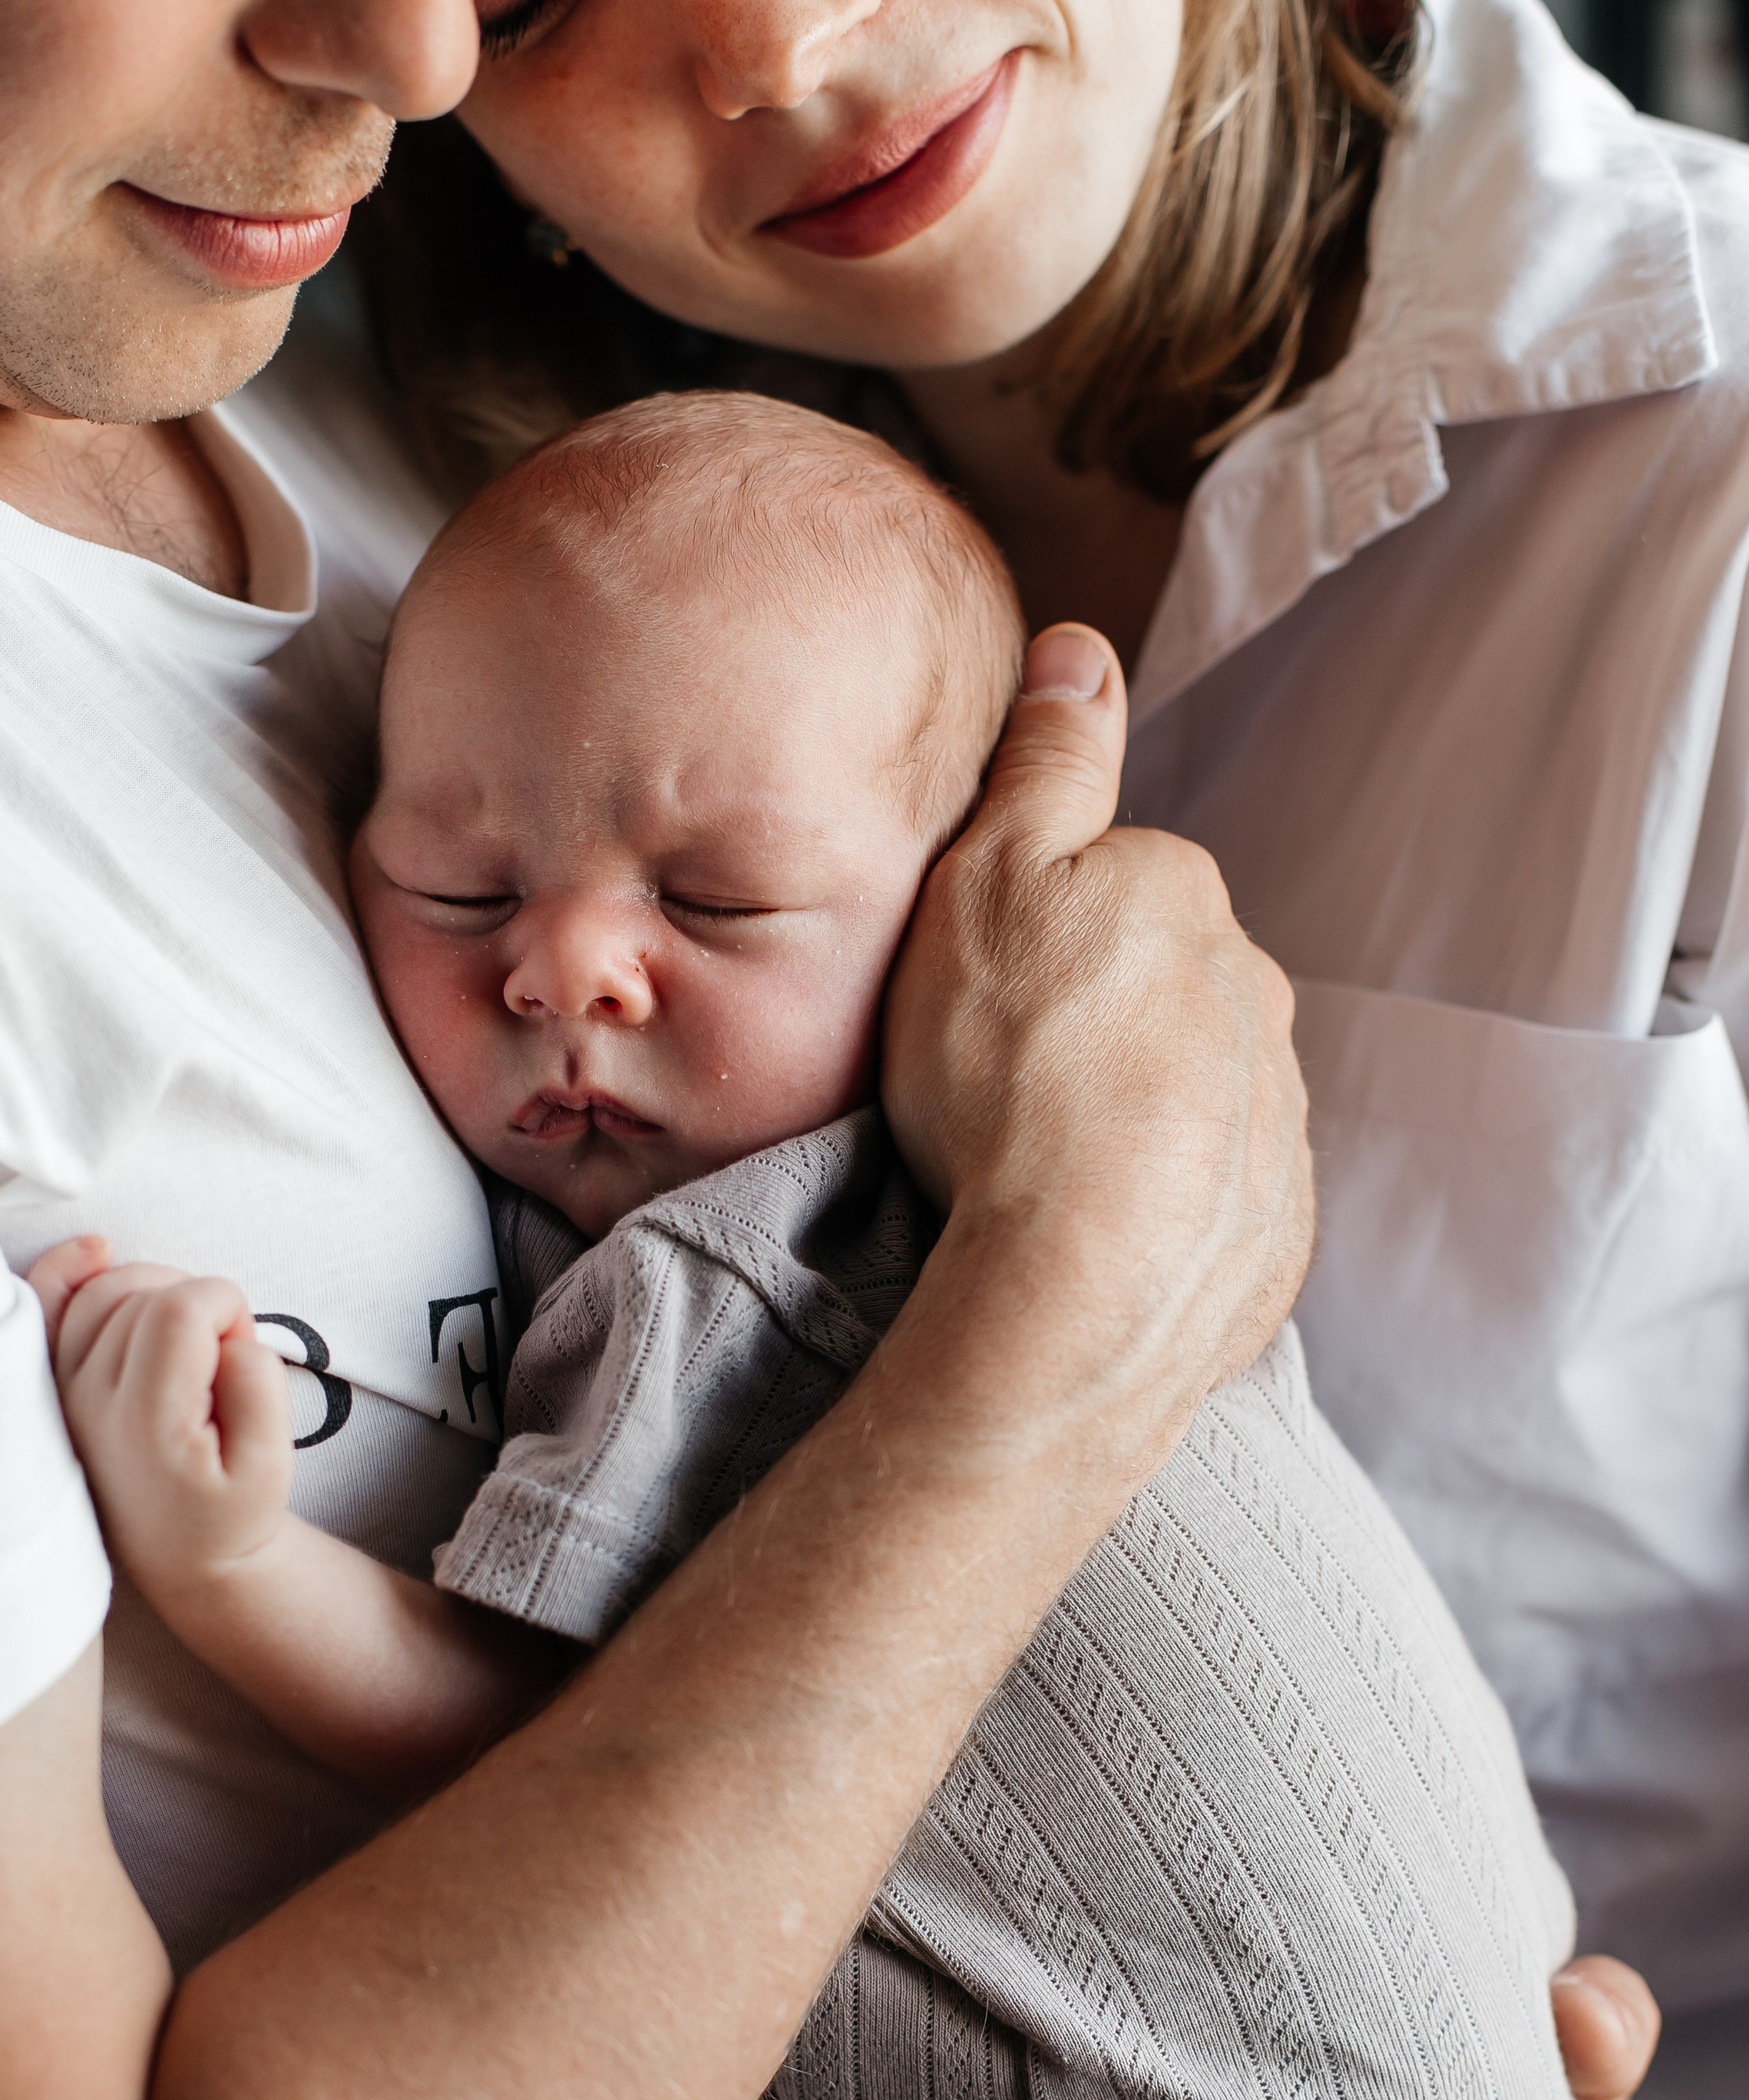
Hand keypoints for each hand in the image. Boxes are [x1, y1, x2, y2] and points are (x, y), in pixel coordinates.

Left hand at [26, 1236, 295, 1625]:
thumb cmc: (230, 1513)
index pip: (180, 1308)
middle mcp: (91, 1400)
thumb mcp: (272, 1467)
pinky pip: (46, 1302)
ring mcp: (64, 1390)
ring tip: (190, 1337)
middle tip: (223, 1357)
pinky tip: (98, 1250)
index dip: (228, 1305)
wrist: (179, 1557)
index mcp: (146, 1422)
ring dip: (159, 1288)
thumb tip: (228, 1332)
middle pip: (144, 1291)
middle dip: (201, 1301)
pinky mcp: (54, 1383)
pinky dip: (70, 1268)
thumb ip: (260, 1385)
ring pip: (105, 1287)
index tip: (244, 1345)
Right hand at [883, 626, 1312, 1440]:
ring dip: (1132, 1117)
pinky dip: (1162, 1209)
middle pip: (1162, 985)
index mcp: (1185, 897)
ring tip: (1036, 1175)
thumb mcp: (989, 879)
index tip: (981, 986)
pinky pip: (1214, 1196)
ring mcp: (1278, 1117)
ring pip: (1196, 1090)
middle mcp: (1256, 995)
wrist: (1081, 1289)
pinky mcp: (1278, 1228)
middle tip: (997, 1084)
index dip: (1035, 925)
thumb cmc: (1009, 1073)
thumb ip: (1045, 764)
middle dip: (1097, 1019)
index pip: (1114, 879)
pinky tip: (1091, 1239)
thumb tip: (1082, 649)